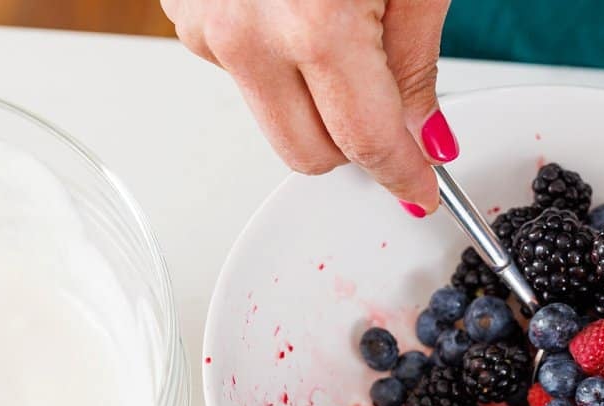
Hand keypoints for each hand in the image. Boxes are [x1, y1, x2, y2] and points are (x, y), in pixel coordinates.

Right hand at [161, 0, 453, 214]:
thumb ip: (415, 60)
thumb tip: (422, 135)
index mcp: (315, 22)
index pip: (368, 142)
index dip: (404, 174)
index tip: (420, 189)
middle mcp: (246, 31)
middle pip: (309, 153)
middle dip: (355, 143)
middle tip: (386, 93)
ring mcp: (203, 20)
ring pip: (271, 115)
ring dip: (309, 94)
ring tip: (332, 15)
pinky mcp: (181, 7)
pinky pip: (240, 66)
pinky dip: (271, 51)